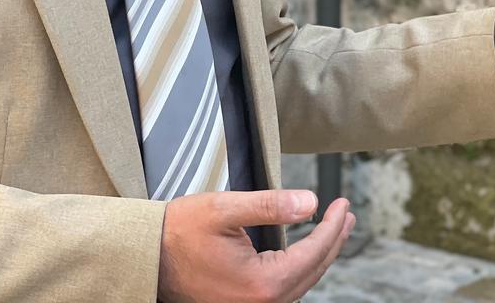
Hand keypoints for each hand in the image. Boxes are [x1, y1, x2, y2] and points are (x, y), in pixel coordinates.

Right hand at [158, 189, 354, 302]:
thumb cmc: (180, 232)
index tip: (343, 204)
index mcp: (262, 283)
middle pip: (312, 271)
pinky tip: (303, 253)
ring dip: (320, 256)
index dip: (332, 226)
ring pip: (301, 283)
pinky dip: (300, 269)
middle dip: (333, 241)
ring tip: (333, 230)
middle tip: (346, 215)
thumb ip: (270, 206)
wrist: (147, 258)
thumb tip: (310, 203)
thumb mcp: (225, 208)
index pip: (313, 253)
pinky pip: (284, 290)